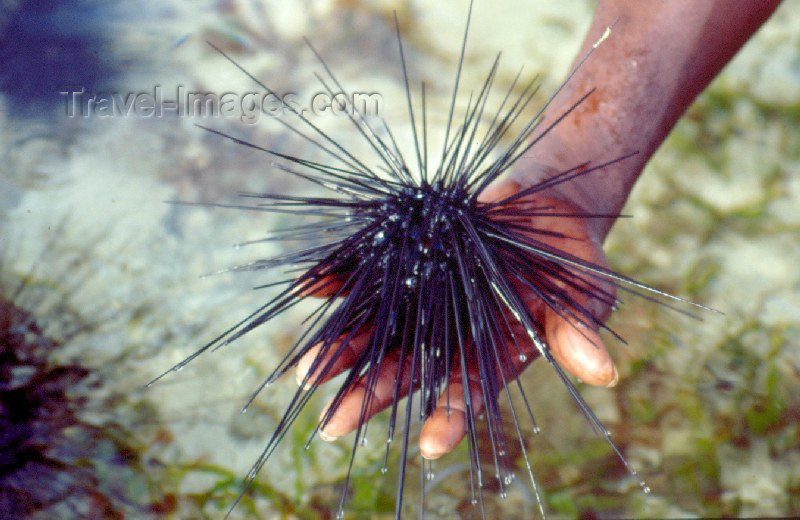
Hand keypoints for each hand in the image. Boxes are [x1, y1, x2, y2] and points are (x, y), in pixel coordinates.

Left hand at [295, 178, 618, 458]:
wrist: (536, 207)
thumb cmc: (564, 259)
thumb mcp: (582, 294)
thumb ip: (578, 332)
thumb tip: (604, 374)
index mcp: (490, 352)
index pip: (466, 392)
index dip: (450, 418)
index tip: (431, 447)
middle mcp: (447, 334)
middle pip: (404, 370)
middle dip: (370, 395)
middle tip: (332, 423)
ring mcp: (421, 300)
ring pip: (375, 331)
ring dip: (341, 349)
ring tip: (307, 371)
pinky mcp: (404, 263)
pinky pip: (365, 274)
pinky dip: (338, 280)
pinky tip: (310, 286)